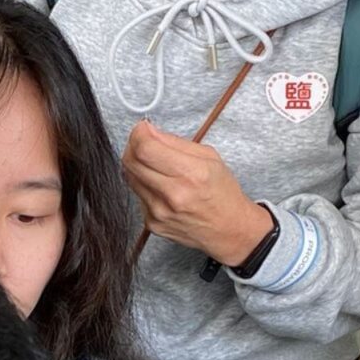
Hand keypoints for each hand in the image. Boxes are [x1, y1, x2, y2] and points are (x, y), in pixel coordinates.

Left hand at [121, 121, 270, 265]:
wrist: (229, 230)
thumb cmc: (222, 193)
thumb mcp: (209, 157)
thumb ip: (175, 142)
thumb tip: (148, 131)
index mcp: (191, 174)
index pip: (145, 149)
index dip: (138, 133)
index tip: (143, 128)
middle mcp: (173, 196)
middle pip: (131, 161)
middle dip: (134, 145)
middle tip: (144, 141)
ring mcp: (159, 213)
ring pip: (130, 177)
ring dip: (138, 164)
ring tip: (155, 163)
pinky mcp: (152, 224)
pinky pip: (137, 195)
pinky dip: (145, 184)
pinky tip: (161, 186)